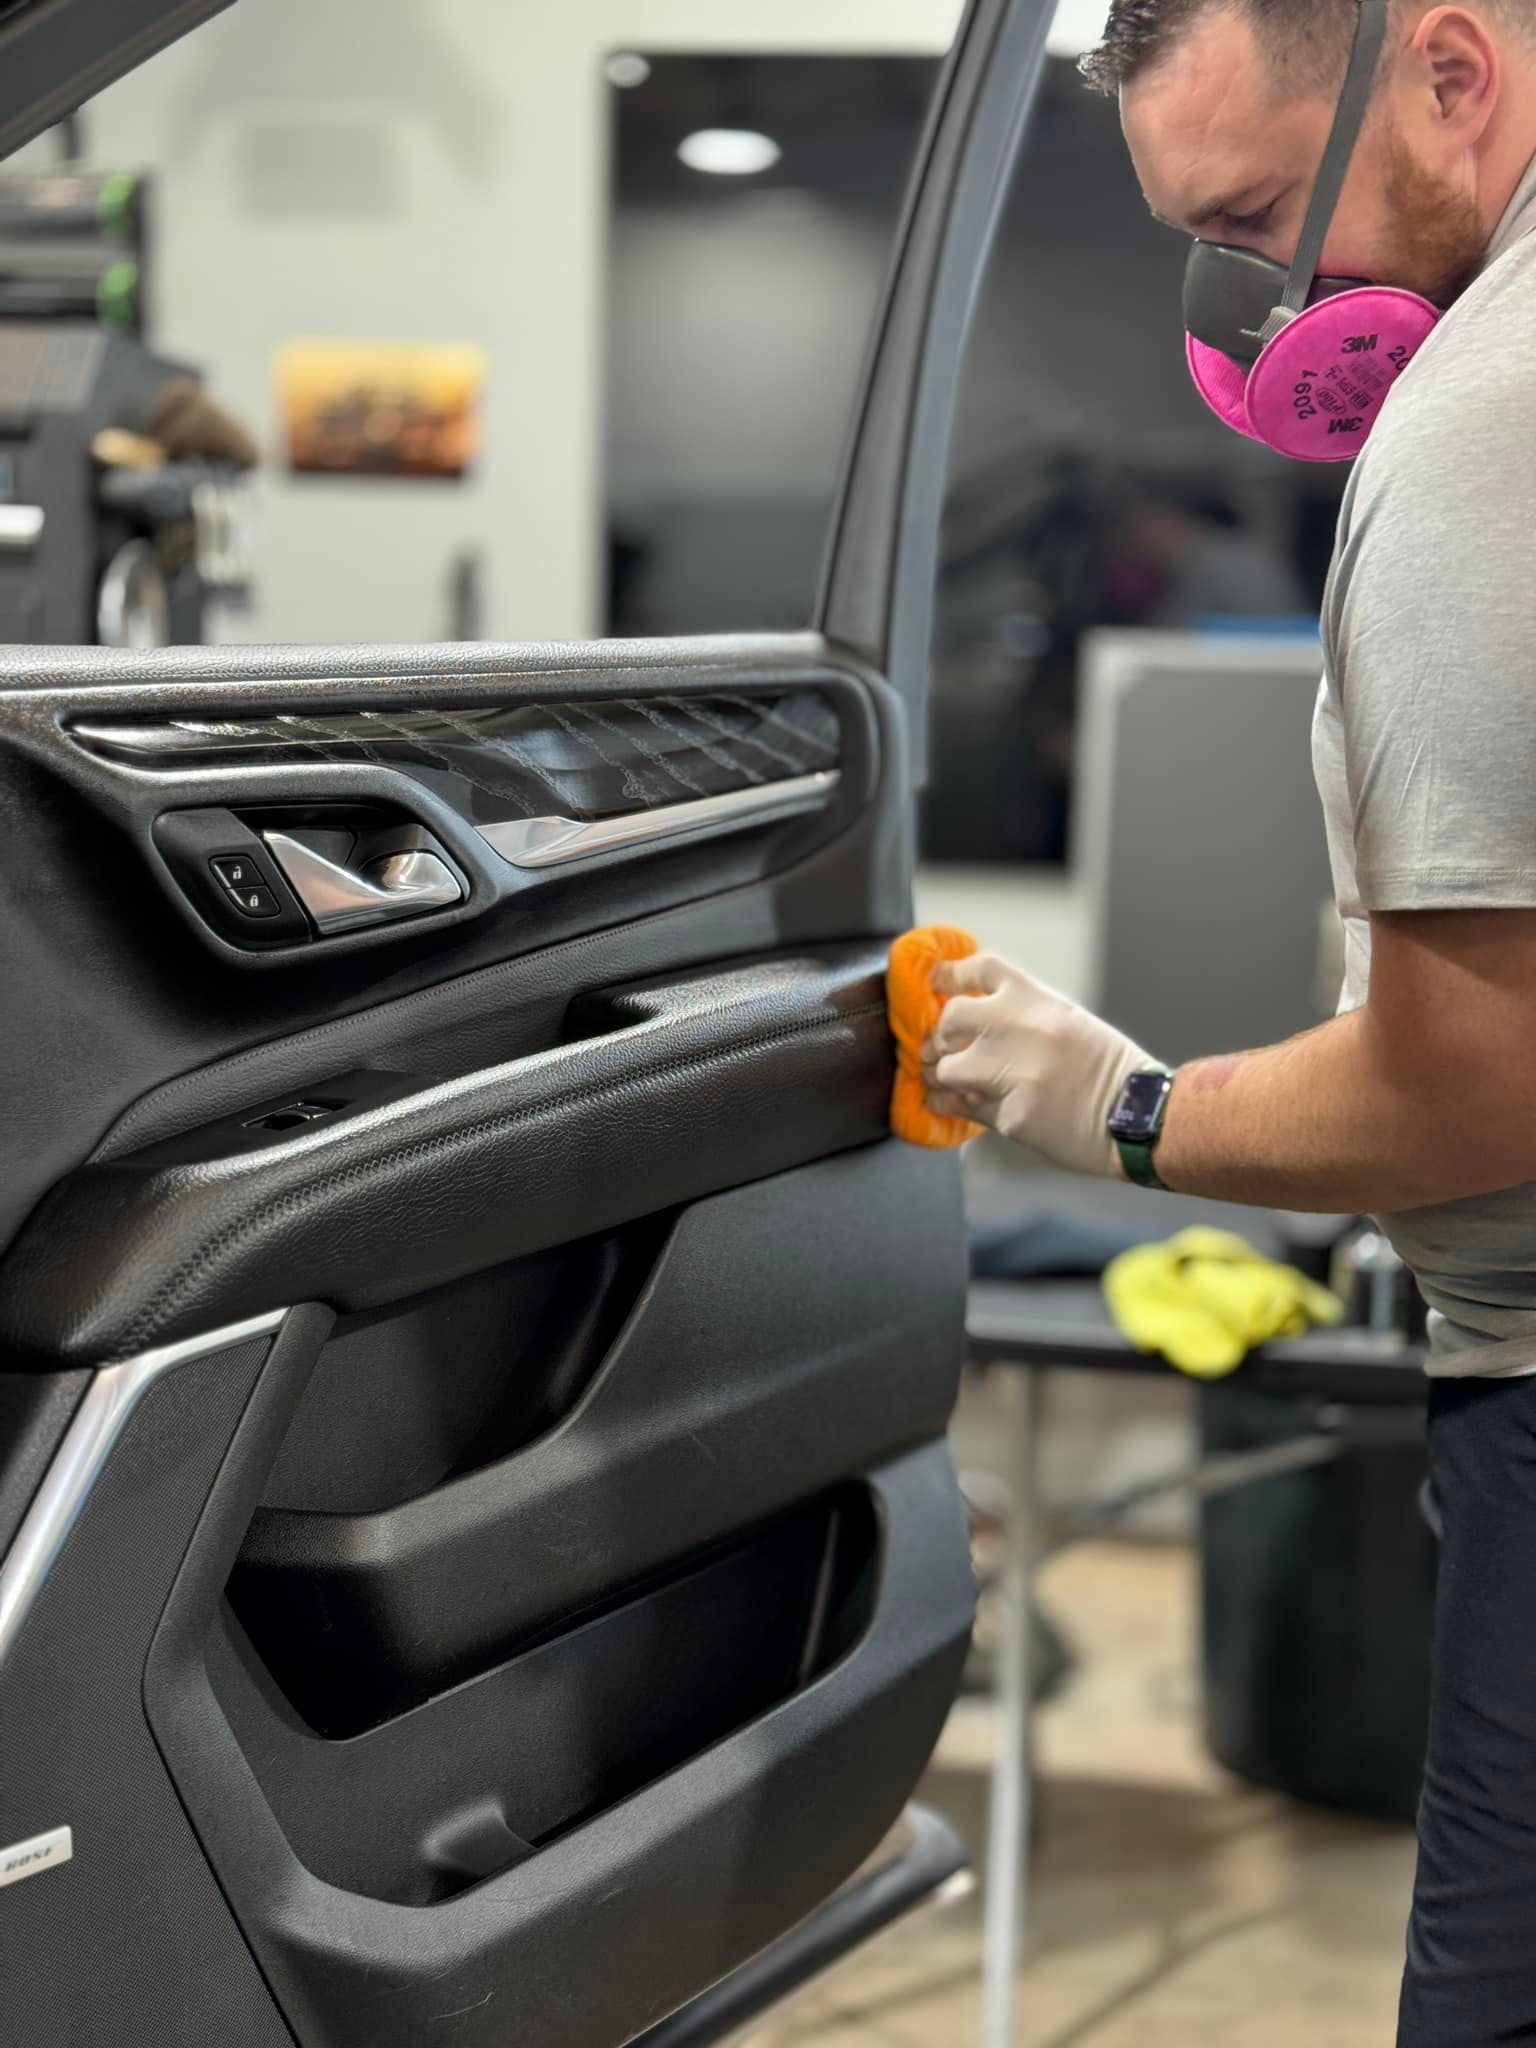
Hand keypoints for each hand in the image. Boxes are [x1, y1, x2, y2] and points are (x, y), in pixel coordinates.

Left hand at [921, 952, 1153, 1176]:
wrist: (1139, 1115)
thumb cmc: (1108, 1069)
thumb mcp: (1069, 1021)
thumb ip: (1023, 1014)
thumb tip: (976, 1018)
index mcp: (1038, 1001)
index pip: (980, 969)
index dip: (952, 975)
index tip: (938, 984)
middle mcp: (1020, 1029)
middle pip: (951, 1018)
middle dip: (943, 1036)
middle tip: (946, 1047)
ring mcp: (1012, 1074)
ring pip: (948, 1070)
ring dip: (946, 1078)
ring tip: (952, 1083)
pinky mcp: (1010, 1116)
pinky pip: (964, 1108)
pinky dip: (957, 1107)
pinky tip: (956, 1105)